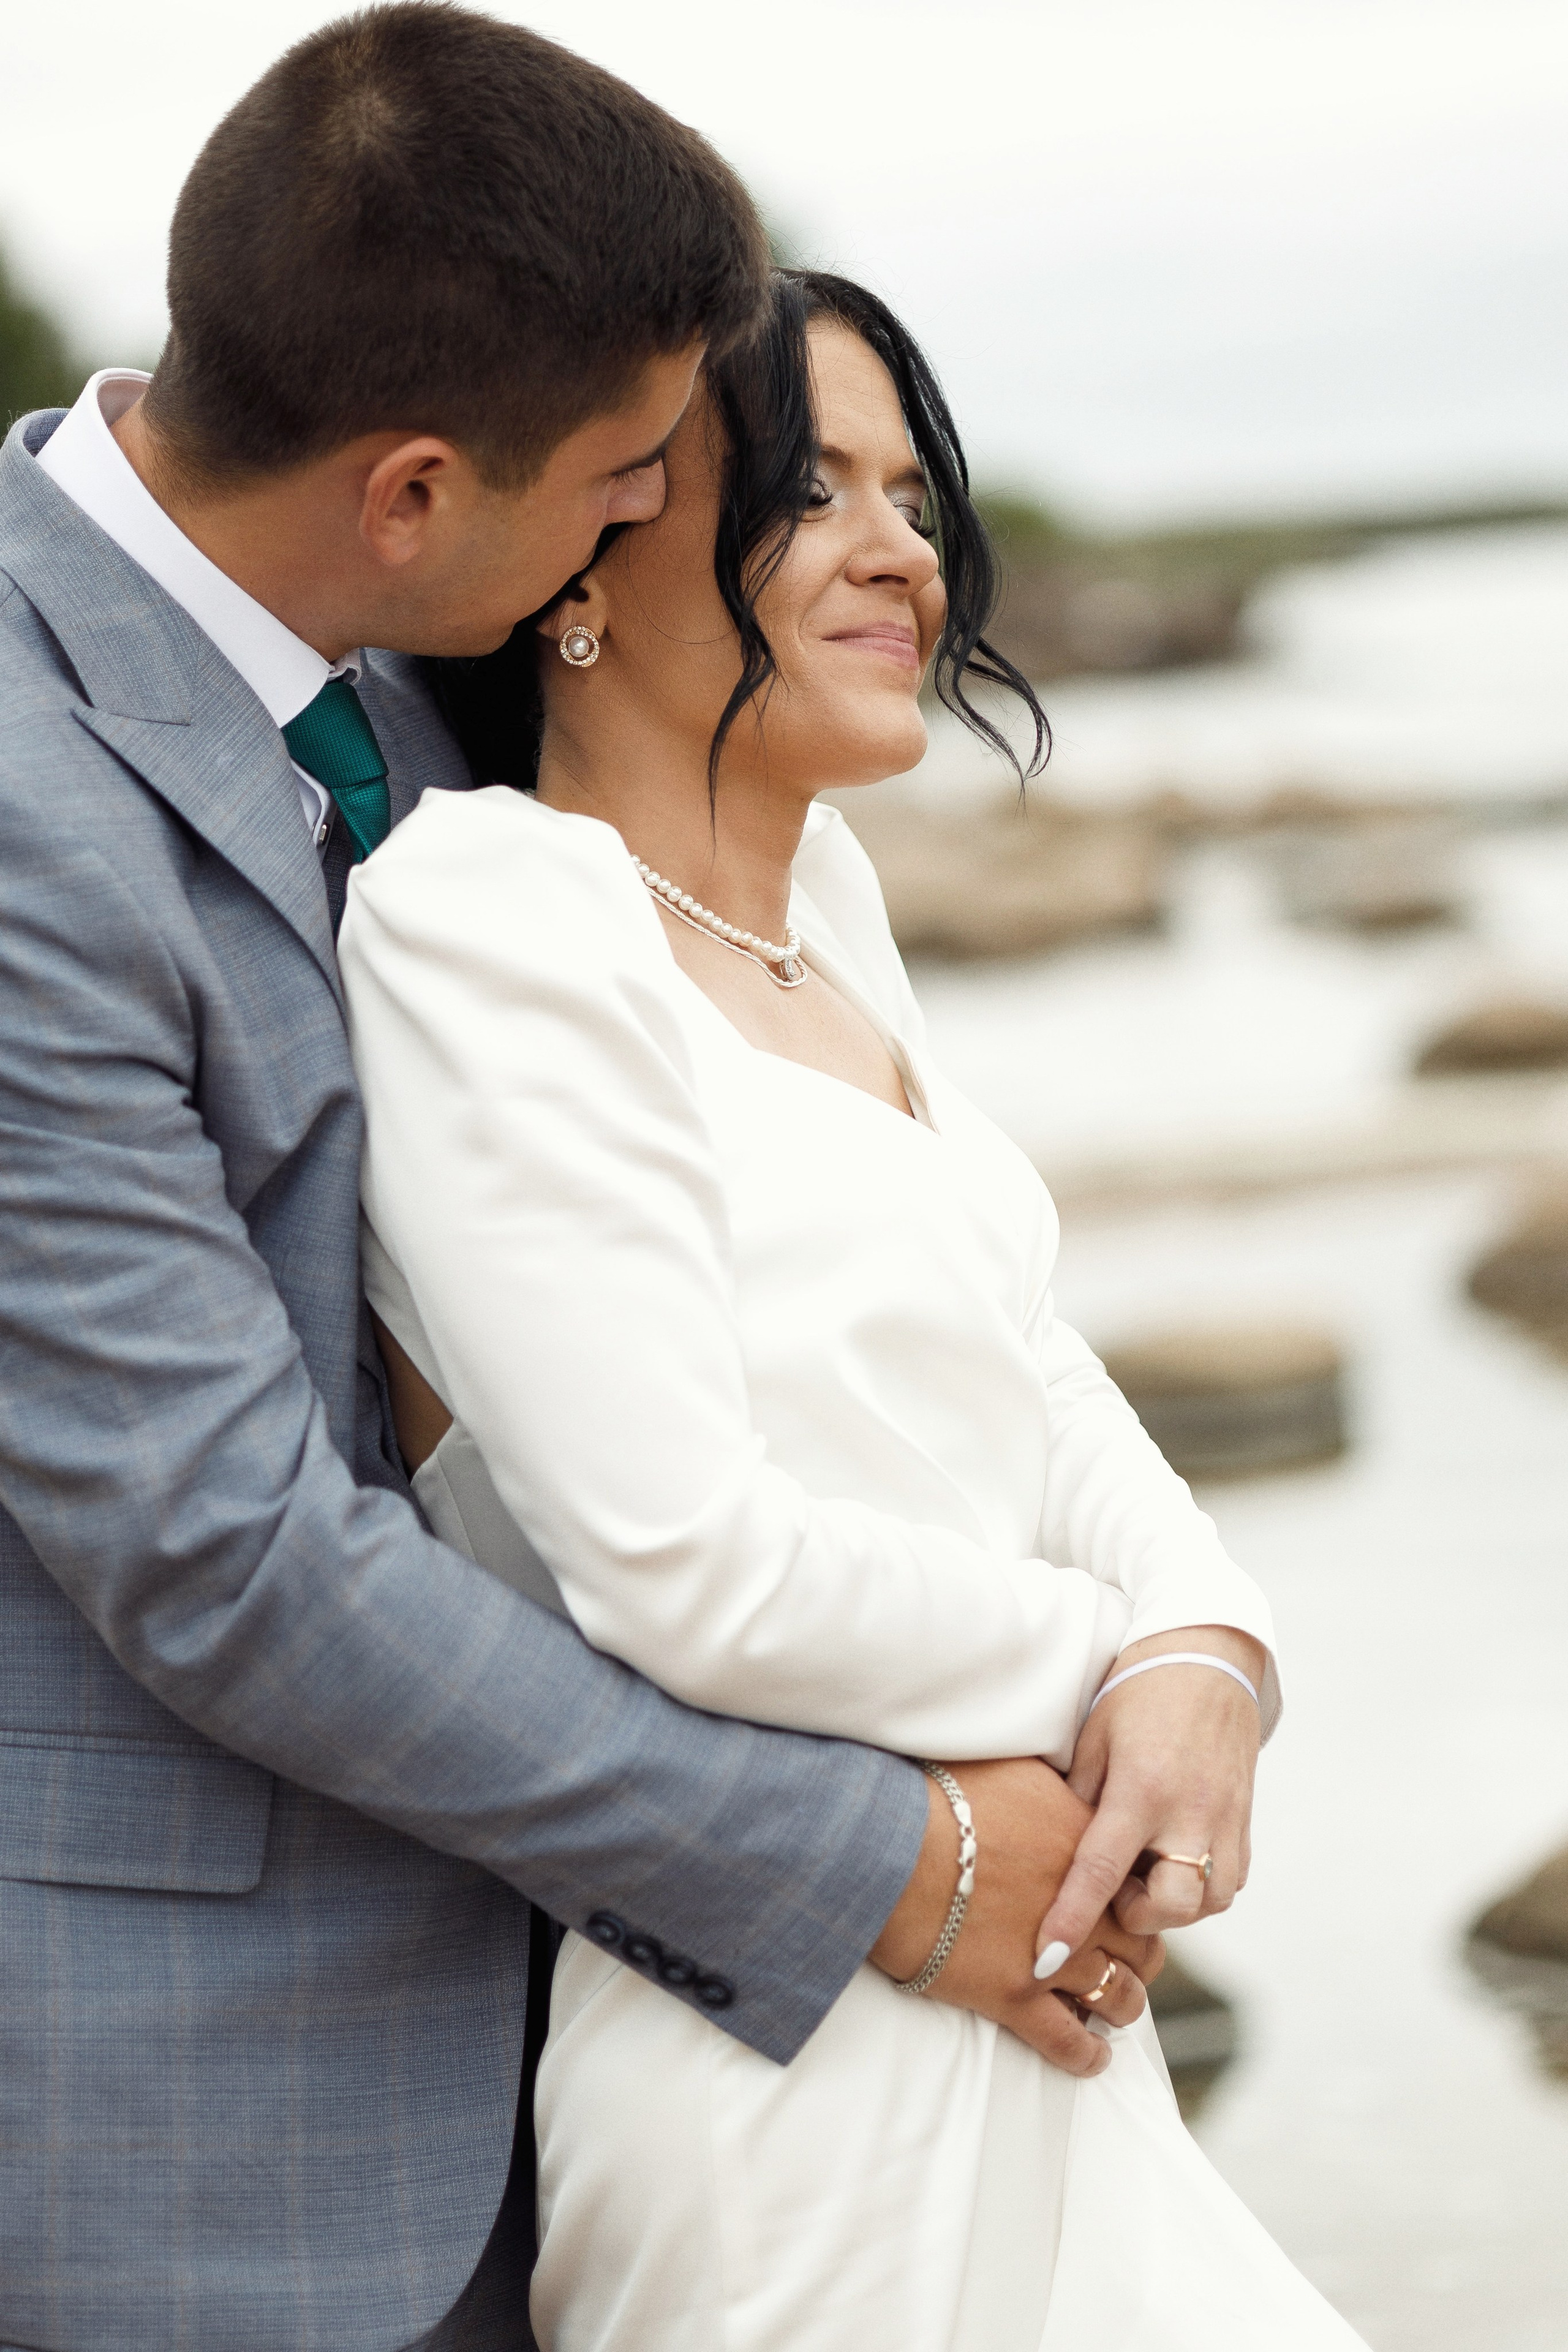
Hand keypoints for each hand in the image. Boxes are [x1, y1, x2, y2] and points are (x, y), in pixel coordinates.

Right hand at [870, 1757, 1161, 2076]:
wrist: (889, 1845)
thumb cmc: (937, 1797)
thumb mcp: (1012, 1771)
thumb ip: (1051, 1788)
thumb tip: (1060, 1789)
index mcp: (1085, 1847)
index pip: (1135, 1884)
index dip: (1133, 1901)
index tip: (1123, 1908)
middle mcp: (1083, 1905)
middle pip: (1141, 1945)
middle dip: (1137, 1957)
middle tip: (1125, 1962)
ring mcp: (1054, 1956)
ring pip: (1117, 1996)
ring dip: (1120, 2004)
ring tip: (1111, 2008)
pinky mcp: (1016, 1997)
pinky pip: (1069, 2043)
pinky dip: (1086, 2056)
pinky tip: (1092, 2057)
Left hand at [1033, 1626, 1263, 1972]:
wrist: (1207, 1657)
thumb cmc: (1137, 1692)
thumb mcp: (1093, 1737)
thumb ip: (1078, 1800)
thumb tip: (1055, 1856)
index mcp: (1142, 1789)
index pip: (1100, 1872)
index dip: (1071, 1921)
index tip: (1045, 1960)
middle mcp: (1191, 1810)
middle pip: (1173, 1904)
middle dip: (1138, 1916)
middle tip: (1113, 1886)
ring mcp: (1226, 1818)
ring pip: (1208, 1901)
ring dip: (1172, 1903)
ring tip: (1144, 1870)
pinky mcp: (1246, 1819)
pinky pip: (1229, 1879)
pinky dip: (1202, 1885)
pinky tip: (1174, 1860)